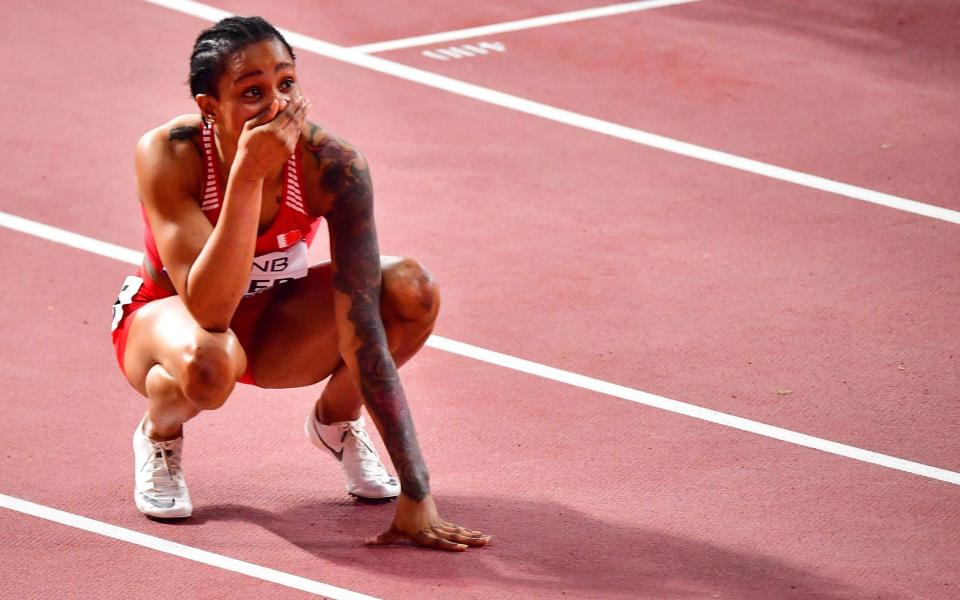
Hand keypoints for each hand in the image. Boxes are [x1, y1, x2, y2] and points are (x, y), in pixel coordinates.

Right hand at [235, 96, 309, 178]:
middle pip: (295, 119)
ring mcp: (287, 145)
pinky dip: (299, 127)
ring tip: (306, 107)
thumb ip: (265, 114)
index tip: (298, 98)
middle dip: (301, 109)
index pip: (287, 114)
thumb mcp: (250, 127)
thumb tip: (278, 102)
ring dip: (302, 117)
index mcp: (271, 130)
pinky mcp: (290, 151)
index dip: (294, 105)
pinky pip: (296, 136)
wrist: (251, 167)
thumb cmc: (247, 144)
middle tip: (306, 100)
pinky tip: (300, 120)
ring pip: (298, 127)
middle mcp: (282, 138)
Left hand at [367, 493, 490, 551]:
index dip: (451, 546)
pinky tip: (478, 534)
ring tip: (487, 539)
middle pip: (455, 536)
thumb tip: (366, 543)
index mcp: (424, 534)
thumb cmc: (403, 513)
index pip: (439, 542)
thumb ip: (383, 538)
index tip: (463, 548)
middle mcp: (435, 530)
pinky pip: (457, 528)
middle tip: (485, 542)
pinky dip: (468, 532)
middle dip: (471, 540)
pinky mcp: (443, 521)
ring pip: (459, 532)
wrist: (414, 490)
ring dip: (474, 536)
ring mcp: (441, 525)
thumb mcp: (393, 528)